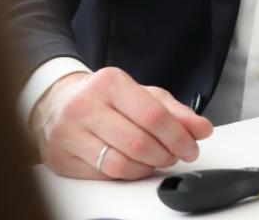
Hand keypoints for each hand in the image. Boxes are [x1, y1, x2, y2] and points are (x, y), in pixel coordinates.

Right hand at [30, 67, 213, 178]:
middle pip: (138, 143)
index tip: (192, 146)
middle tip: (176, 155)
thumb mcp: (141, 93)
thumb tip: (202, 129)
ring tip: (156, 160)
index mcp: (110, 82)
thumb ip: (173, 110)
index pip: (153, 115)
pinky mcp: (61, 159)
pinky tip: (134, 166)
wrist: (56, 102)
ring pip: (120, 164)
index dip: (178, 135)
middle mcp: (87, 106)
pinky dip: (127, 175)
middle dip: (165, 154)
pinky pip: (103, 176)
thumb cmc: (104, 97)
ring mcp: (70, 134)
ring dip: (147, 168)